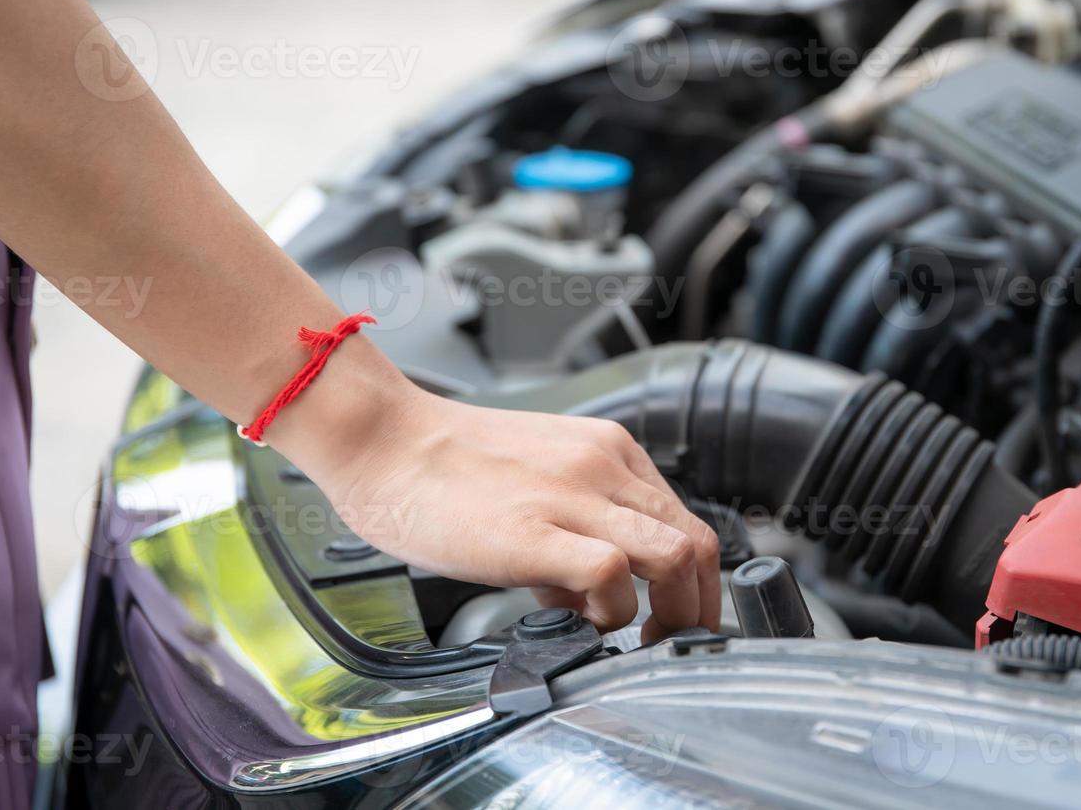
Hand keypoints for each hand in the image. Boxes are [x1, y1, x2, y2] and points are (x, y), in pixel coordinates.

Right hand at [272, 353, 720, 642]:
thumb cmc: (442, 466)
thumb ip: (577, 526)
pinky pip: (613, 575)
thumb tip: (592, 595)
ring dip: (672, 614)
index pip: (686, 520)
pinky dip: (612, 614)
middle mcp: (604, 466)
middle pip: (698, 542)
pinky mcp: (535, 532)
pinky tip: (580, 626)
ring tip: (639, 641)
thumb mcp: (538, 480)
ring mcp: (574, 496)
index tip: (676, 614)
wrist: (382, 439)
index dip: (694, 580)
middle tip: (673, 641)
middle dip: (698, 606)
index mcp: (608, 451)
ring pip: (675, 556)